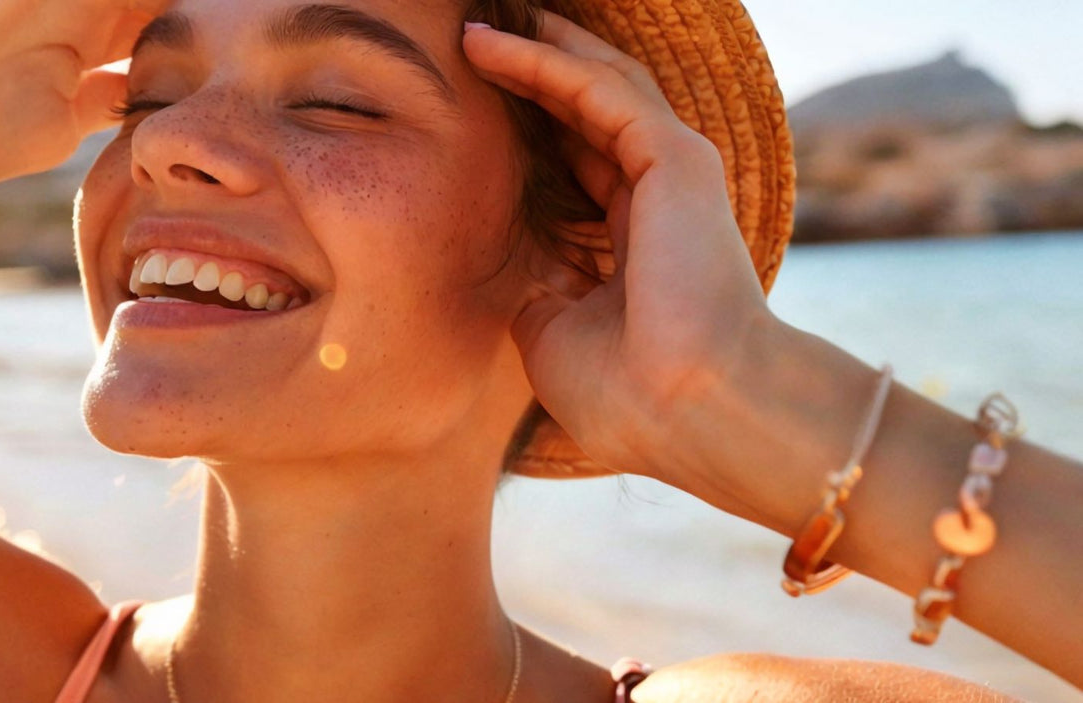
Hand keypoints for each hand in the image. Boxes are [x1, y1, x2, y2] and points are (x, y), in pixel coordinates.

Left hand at [462, 13, 774, 483]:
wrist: (686, 414)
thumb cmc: (627, 396)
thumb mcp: (554, 333)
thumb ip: (541, 291)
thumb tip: (517, 276)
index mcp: (634, 240)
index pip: (579, 159)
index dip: (530, 126)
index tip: (472, 103)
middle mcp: (659, 198)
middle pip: (590, 110)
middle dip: (537, 69)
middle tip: (475, 38)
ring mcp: (673, 174)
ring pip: (598, 85)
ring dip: (536, 51)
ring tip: (473, 29)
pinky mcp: (674, 159)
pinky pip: (599, 90)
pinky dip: (544, 63)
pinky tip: (491, 47)